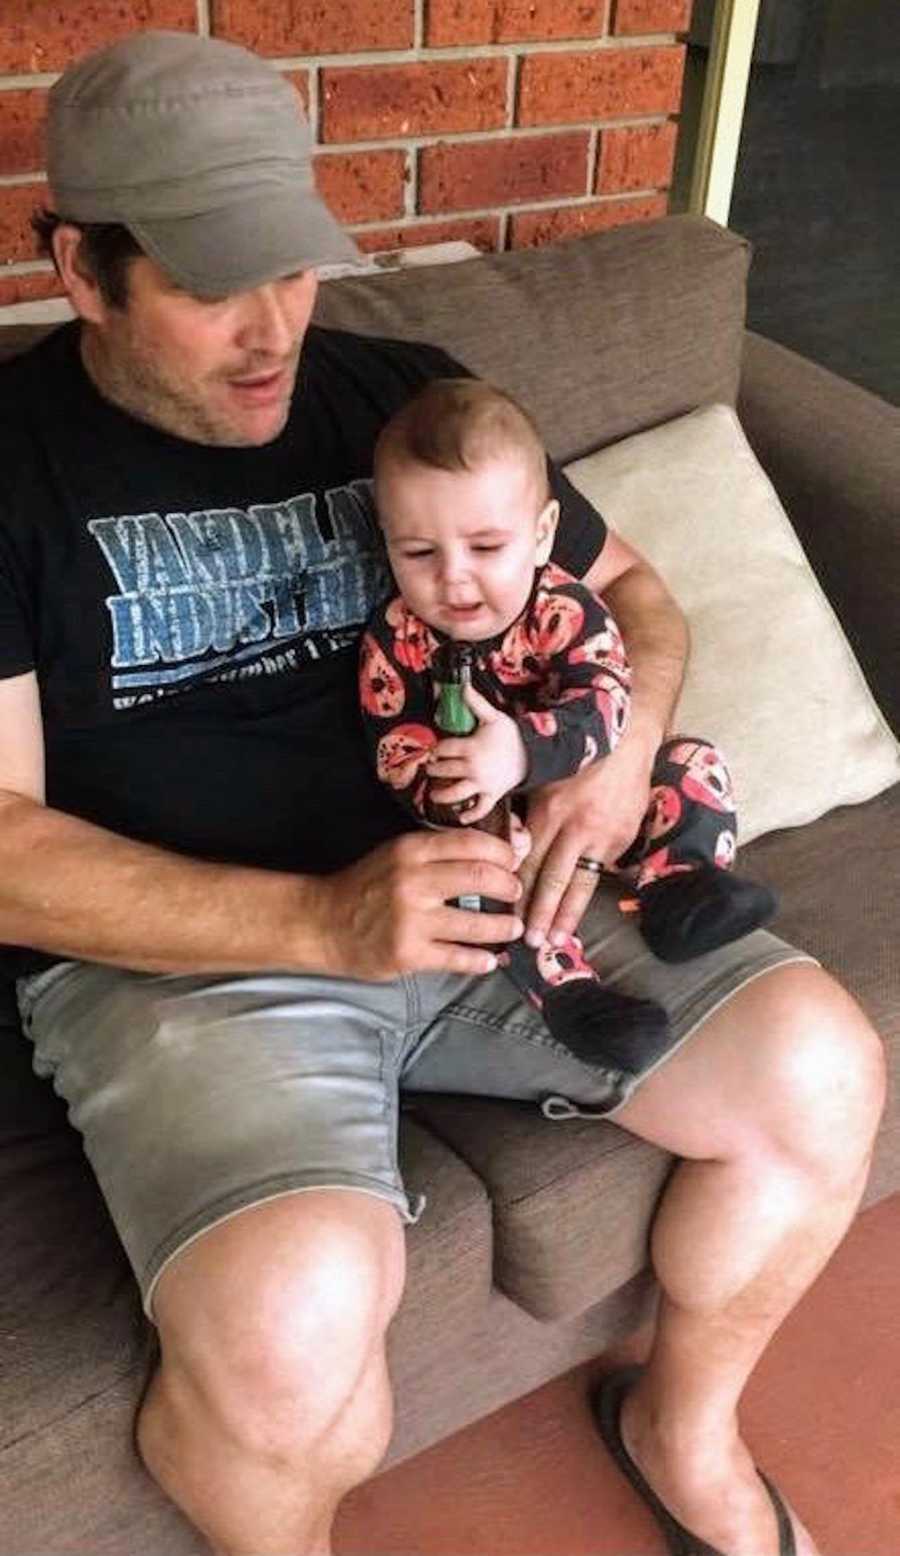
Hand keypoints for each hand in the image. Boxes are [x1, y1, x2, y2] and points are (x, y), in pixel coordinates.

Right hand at [316, 829, 523, 979]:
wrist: (321, 923)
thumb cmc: (364, 887)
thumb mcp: (396, 855)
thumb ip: (436, 853)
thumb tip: (490, 856)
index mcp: (411, 850)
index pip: (472, 843)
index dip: (502, 853)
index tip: (513, 862)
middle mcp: (413, 881)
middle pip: (482, 878)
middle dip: (509, 887)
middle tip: (516, 894)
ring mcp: (411, 919)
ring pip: (477, 923)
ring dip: (504, 927)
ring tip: (514, 928)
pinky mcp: (409, 953)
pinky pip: (458, 958)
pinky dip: (480, 960)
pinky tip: (489, 960)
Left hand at [425, 685, 526, 823]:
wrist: (533, 753)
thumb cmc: (511, 735)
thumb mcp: (494, 717)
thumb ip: (476, 704)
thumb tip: (463, 686)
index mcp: (471, 747)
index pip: (445, 749)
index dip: (437, 749)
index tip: (435, 750)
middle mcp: (473, 768)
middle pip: (445, 771)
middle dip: (435, 770)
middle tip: (431, 769)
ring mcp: (482, 784)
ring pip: (456, 793)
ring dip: (442, 795)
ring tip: (433, 795)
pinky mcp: (492, 795)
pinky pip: (481, 809)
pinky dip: (471, 815)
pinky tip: (461, 818)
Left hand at [519, 734, 655, 946]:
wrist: (624, 746)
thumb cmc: (575, 762)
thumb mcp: (543, 781)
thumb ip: (529, 816)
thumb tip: (511, 849)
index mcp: (550, 811)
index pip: (531, 861)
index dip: (519, 891)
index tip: (510, 915)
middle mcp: (576, 827)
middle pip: (554, 878)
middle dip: (541, 913)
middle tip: (531, 941)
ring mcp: (602, 837)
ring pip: (581, 882)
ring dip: (568, 914)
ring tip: (557, 938)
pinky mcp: (621, 840)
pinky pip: (599, 870)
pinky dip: (587, 893)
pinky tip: (578, 912)